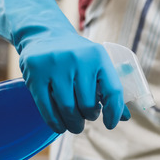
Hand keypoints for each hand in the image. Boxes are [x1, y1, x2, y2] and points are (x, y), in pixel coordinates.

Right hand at [0, 0, 129, 133]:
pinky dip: (55, 123)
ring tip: (74, 124)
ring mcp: (55, 66)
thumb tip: (124, 117)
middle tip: (86, 117)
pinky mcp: (35, 74)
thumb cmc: (77, 57)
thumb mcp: (96, 64)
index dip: (114, 112)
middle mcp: (77, 59)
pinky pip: (47, 108)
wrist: (44, 34)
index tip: (110, 125)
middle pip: (87, 104)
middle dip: (89, 117)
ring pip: (67, 109)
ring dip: (73, 123)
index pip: (113, 90)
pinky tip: (60, 126)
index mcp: (98, 56)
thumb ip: (110, 88)